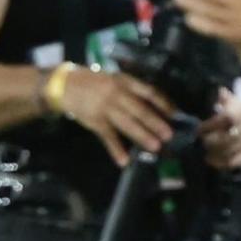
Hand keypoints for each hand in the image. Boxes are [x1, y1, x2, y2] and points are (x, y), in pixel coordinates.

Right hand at [59, 67, 177, 166]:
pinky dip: (116, 149)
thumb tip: (157, 107)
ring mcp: (105, 108)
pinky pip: (107, 137)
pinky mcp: (95, 121)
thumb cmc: (96, 84)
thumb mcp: (116, 80)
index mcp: (125, 82)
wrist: (65, 85)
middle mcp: (117, 94)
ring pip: (126, 123)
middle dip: (155, 123)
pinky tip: (124, 160)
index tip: (176, 114)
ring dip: (141, 136)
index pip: (149, 92)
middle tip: (169, 135)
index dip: (163, 104)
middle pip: (139, 109)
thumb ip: (133, 92)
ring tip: (155, 147)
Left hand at [197, 87, 240, 170]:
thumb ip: (223, 97)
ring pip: (230, 151)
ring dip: (213, 153)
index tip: (199, 129)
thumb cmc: (238, 112)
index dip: (211, 125)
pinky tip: (211, 160)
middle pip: (228, 138)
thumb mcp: (231, 101)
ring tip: (202, 152)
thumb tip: (219, 92)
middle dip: (210, 141)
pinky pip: (234, 162)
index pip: (228, 118)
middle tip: (199, 142)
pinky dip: (220, 163)